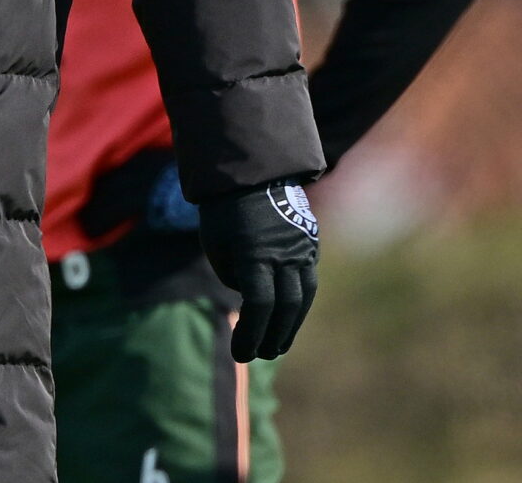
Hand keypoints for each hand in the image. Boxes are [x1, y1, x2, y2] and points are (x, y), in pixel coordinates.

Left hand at [197, 178, 319, 360]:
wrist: (255, 171)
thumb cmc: (224, 210)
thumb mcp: (216, 243)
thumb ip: (233, 275)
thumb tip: (249, 296)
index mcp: (256, 254)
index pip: (258, 305)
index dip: (250, 333)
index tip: (240, 354)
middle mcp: (285, 255)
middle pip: (285, 307)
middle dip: (272, 336)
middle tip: (261, 356)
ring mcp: (302, 250)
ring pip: (302, 297)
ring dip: (290, 325)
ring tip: (277, 347)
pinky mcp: (310, 246)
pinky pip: (307, 282)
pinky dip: (298, 304)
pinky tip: (288, 319)